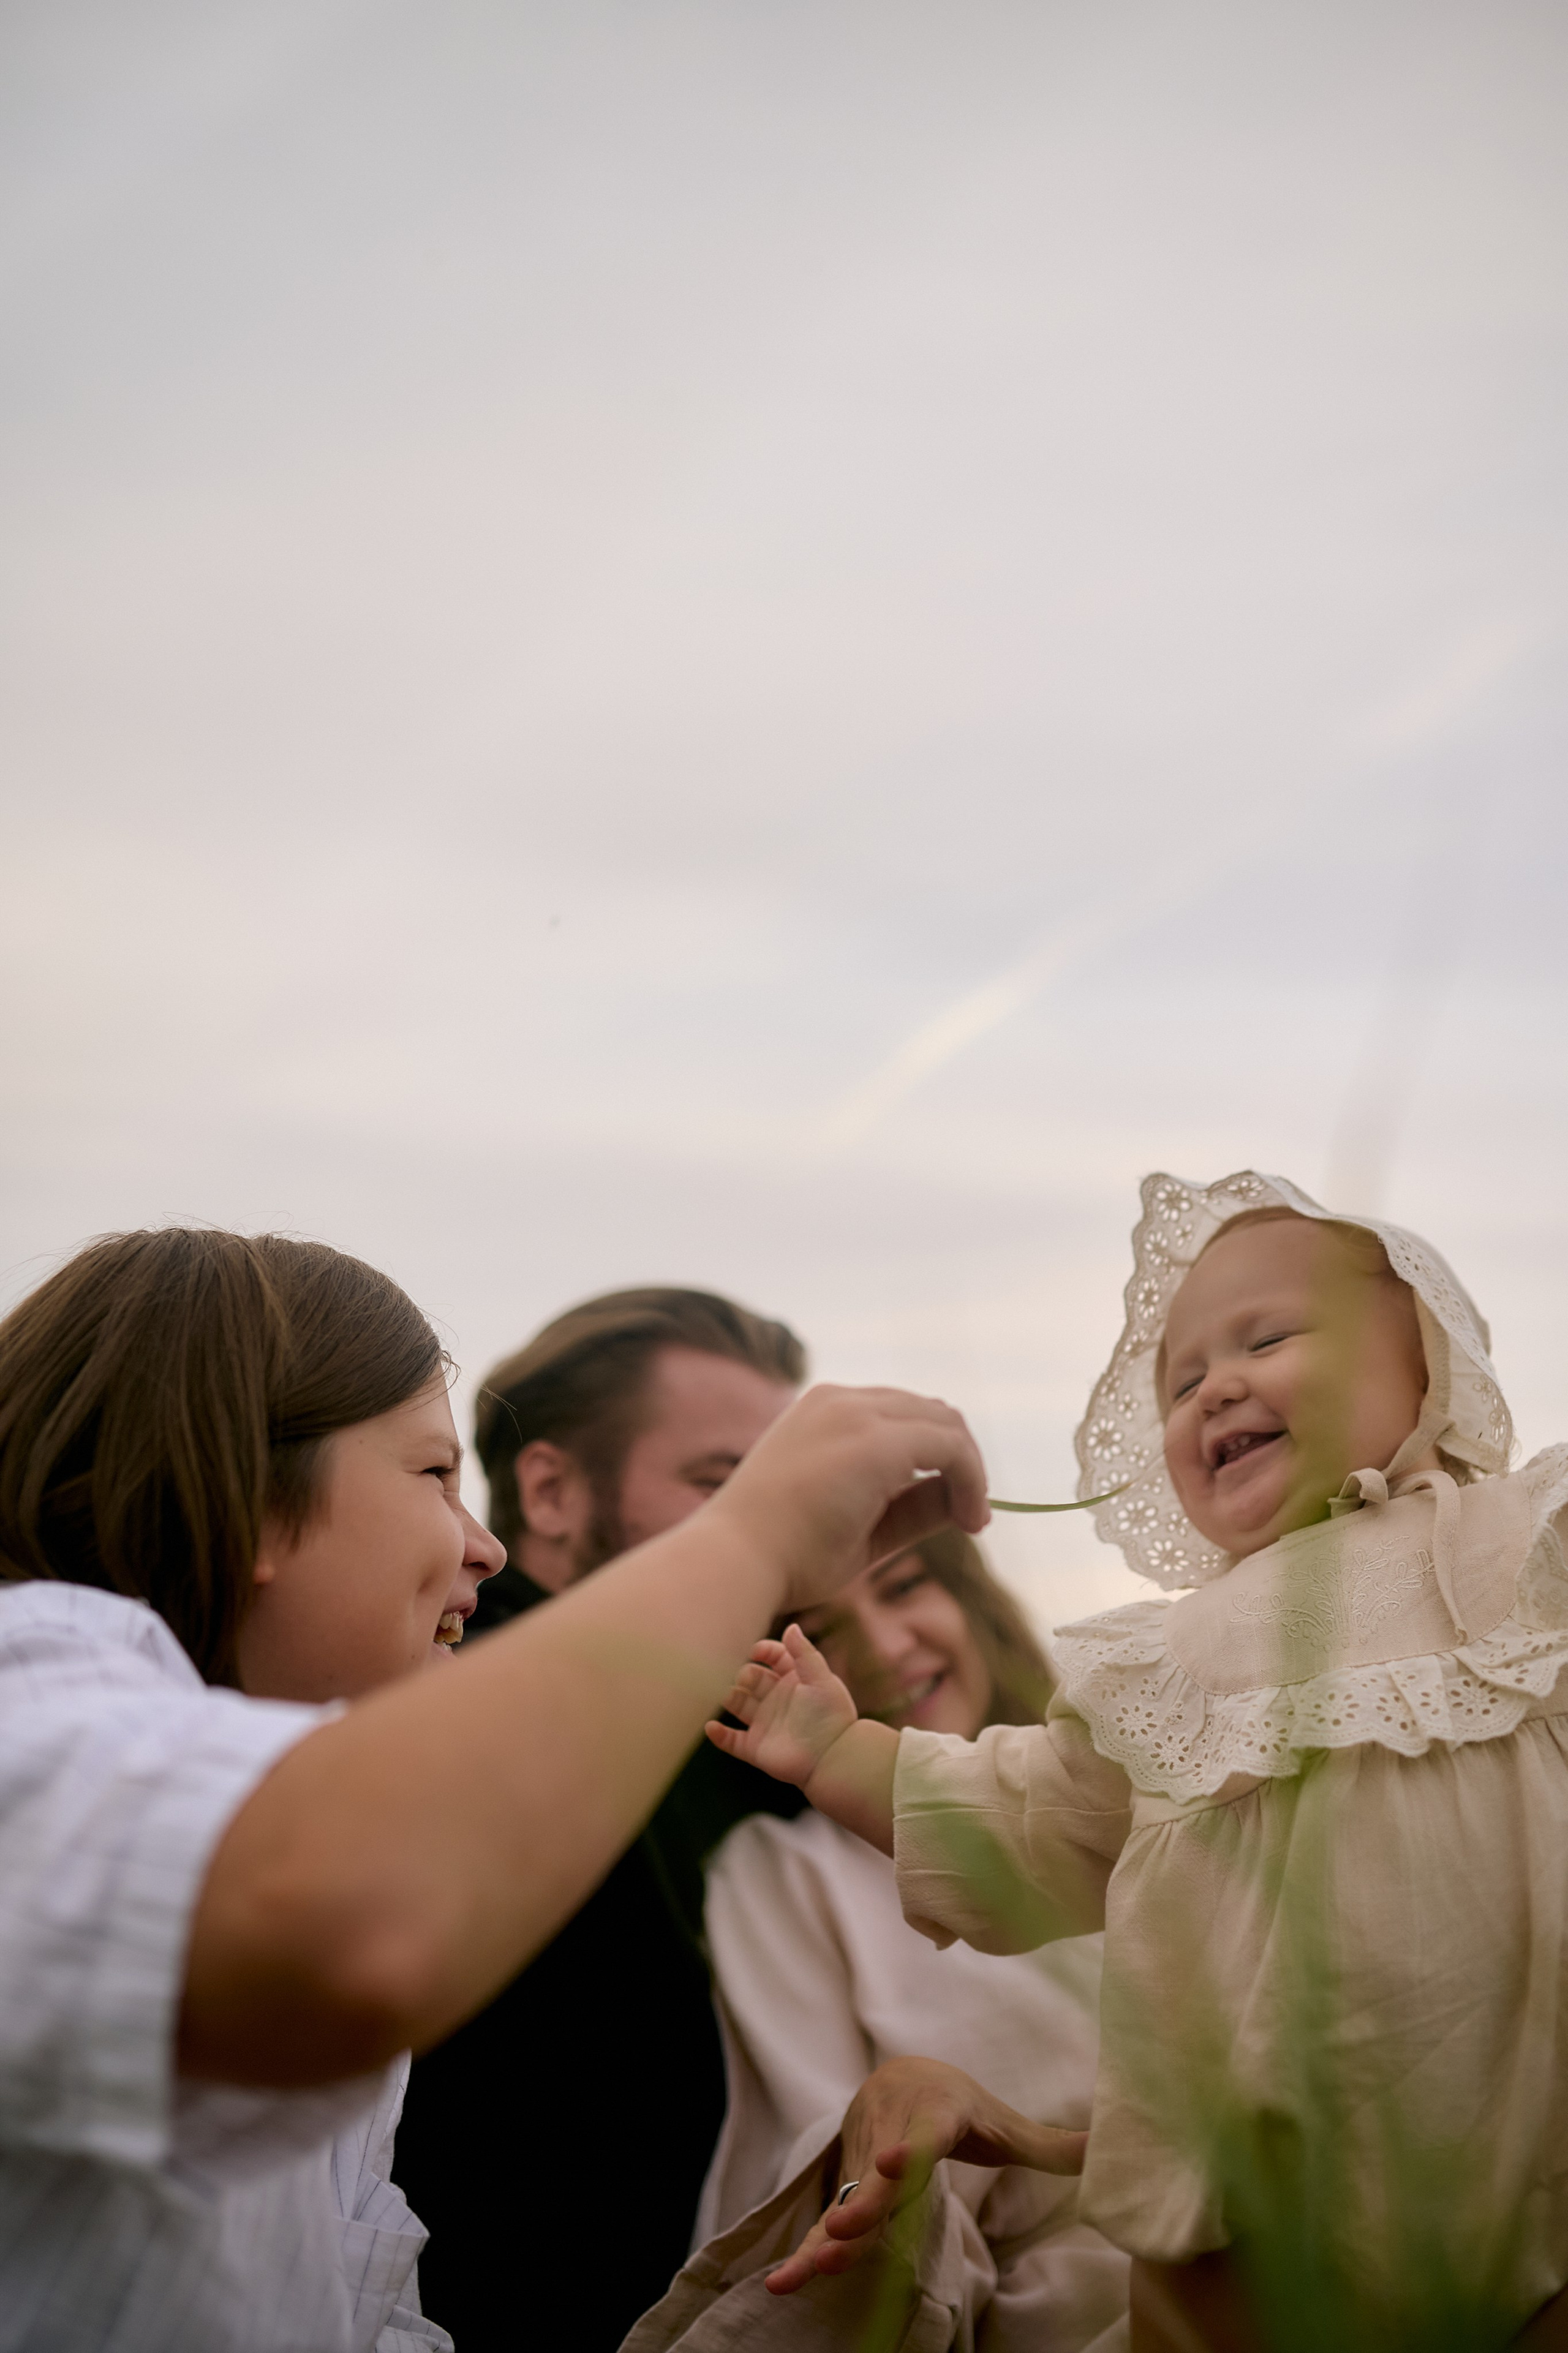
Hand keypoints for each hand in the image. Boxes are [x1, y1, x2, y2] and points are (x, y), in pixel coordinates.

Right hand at [702, 1385, 988, 1613]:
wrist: (736, 1561)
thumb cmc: (784, 1555)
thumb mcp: (861, 1524)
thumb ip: (910, 1505)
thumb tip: (963, 1500)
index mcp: (823, 1410)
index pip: (903, 1415)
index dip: (939, 1456)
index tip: (955, 1507)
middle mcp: (840, 1400)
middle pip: (930, 1411)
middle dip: (961, 1459)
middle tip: (970, 1514)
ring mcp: (854, 1414)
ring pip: (945, 1422)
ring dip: (969, 1469)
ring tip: (972, 1519)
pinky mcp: (874, 1440)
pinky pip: (949, 1446)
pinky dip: (972, 1478)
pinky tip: (970, 1518)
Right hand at [706, 1624, 856, 1786]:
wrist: (833, 1757)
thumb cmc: (831, 1716)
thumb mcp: (821, 1679)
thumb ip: (804, 1652)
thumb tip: (790, 1627)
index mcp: (794, 1680)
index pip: (775, 1657)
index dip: (765, 1650)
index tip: (757, 1651)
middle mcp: (777, 1699)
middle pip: (752, 1677)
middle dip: (745, 1673)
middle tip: (745, 1677)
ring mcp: (764, 1723)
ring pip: (738, 1703)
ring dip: (728, 1696)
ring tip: (725, 1693)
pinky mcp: (756, 1748)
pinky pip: (731, 1740)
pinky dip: (718, 1734)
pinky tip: (711, 1726)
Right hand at [765, 2055, 1087, 2295]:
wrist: (902, 2075)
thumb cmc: (961, 2106)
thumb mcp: (1004, 2123)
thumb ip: (1050, 2144)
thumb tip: (1110, 2148)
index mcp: (934, 2116)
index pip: (922, 2133)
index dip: (908, 2147)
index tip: (892, 2161)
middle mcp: (891, 2135)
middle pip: (876, 2176)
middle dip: (859, 2205)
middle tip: (842, 2232)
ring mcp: (863, 2163)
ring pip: (844, 2202)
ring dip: (823, 2239)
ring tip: (803, 2273)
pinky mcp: (846, 2190)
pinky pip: (823, 2222)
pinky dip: (802, 2252)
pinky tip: (780, 2286)